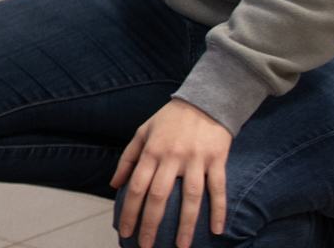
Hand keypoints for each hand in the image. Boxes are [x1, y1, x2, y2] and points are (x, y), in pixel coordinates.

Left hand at [112, 100, 231, 247]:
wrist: (204, 102)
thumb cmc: (169, 120)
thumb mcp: (142, 132)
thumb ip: (128, 159)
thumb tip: (114, 185)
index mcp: (151, 151)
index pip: (136, 186)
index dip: (129, 210)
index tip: (125, 231)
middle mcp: (171, 157)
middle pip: (159, 196)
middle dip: (151, 223)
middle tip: (147, 245)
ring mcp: (195, 159)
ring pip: (191, 198)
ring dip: (187, 224)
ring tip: (182, 246)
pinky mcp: (217, 160)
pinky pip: (218, 189)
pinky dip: (219, 210)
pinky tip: (218, 230)